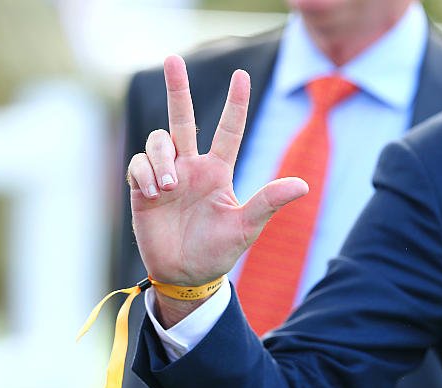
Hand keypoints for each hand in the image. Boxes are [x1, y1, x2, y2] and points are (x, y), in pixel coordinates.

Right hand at [128, 55, 307, 286]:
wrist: (184, 274)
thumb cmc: (218, 251)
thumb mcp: (245, 227)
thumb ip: (268, 203)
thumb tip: (303, 185)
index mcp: (218, 170)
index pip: (228, 130)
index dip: (236, 103)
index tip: (241, 74)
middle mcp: (191, 166)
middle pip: (183, 118)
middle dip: (177, 88)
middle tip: (172, 58)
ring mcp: (166, 175)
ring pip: (158, 141)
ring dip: (162, 158)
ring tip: (170, 187)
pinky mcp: (142, 187)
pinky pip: (138, 164)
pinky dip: (145, 174)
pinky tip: (155, 195)